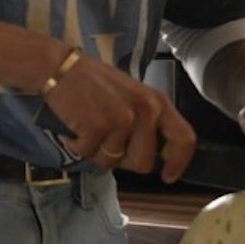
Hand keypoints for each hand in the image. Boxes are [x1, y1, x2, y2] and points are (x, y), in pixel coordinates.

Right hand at [39, 52, 197, 181]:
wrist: (61, 67)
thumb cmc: (94, 82)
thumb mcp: (132, 96)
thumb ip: (147, 122)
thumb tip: (152, 155)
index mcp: (157, 102)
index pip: (183, 138)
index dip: (178, 163)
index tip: (167, 176)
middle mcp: (145, 110)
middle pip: (143, 163)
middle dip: (122, 160)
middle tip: (106, 140)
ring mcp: (122, 119)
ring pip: (113, 162)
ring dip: (96, 151)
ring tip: (89, 128)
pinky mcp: (98, 126)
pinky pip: (89, 154)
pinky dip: (77, 145)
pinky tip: (75, 127)